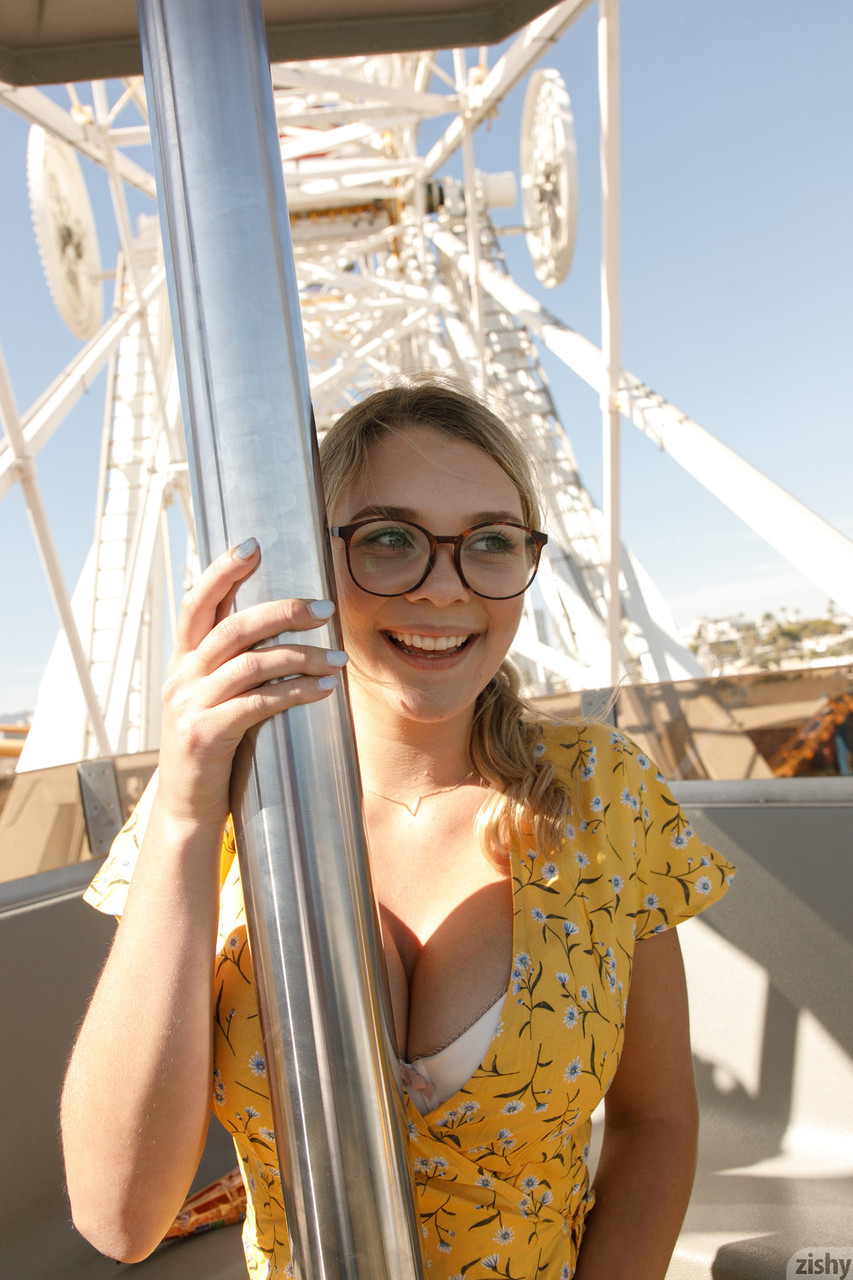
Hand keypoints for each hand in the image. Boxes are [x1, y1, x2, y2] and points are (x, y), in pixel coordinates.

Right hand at [155, 538, 345, 831]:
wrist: (186, 810)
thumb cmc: (212, 750)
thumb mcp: (213, 699)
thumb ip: (233, 665)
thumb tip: (278, 629)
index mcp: (184, 661)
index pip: (198, 601)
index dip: (223, 570)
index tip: (254, 545)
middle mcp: (182, 676)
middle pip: (231, 626)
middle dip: (281, 611)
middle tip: (324, 607)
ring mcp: (190, 705)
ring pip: (250, 664)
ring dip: (301, 656)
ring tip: (338, 658)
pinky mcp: (204, 735)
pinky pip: (256, 704)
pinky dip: (294, 692)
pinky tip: (323, 690)